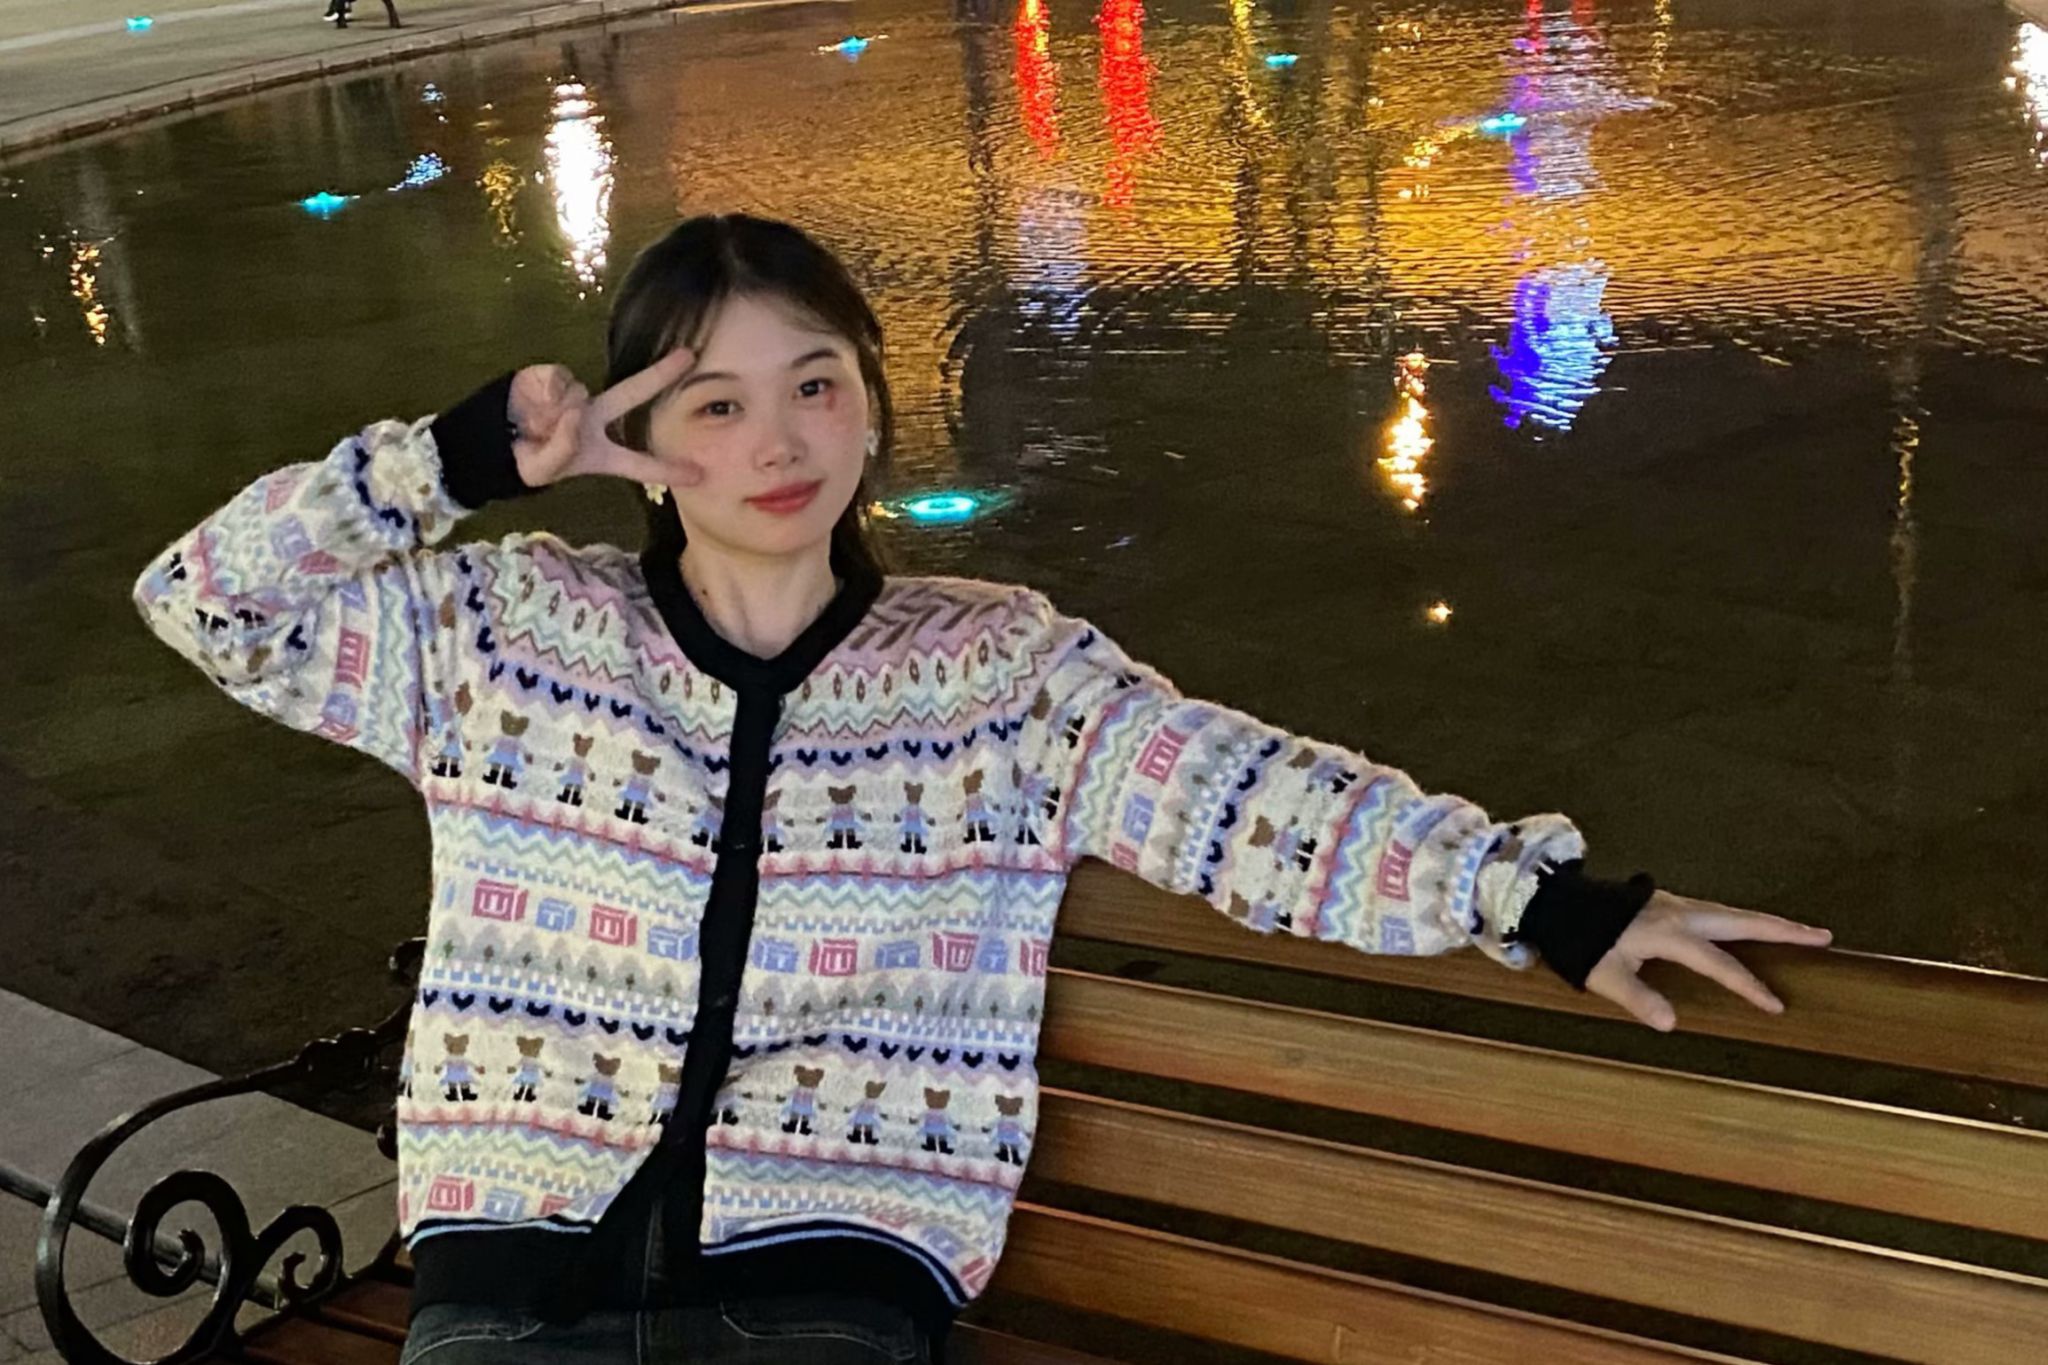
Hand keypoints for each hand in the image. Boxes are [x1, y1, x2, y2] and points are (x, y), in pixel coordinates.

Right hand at [507, 348, 702, 489]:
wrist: (495, 438)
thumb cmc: (528, 461)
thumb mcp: (542, 470)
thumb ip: (561, 450)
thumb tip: (574, 412)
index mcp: (602, 452)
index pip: (638, 463)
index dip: (666, 469)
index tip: (699, 474)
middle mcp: (596, 418)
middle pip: (632, 392)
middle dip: (660, 373)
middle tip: (690, 355)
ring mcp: (576, 395)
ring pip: (575, 397)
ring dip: (553, 414)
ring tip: (534, 428)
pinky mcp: (553, 377)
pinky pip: (555, 383)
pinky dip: (542, 397)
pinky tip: (531, 408)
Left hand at [1586, 890, 1832, 1031]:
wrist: (1559, 902)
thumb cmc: (1581, 940)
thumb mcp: (1604, 974)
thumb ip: (1637, 998)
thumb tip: (1670, 1023)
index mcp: (1670, 933)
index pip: (1719, 964)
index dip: (1748, 985)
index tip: (1777, 1005)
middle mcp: (1681, 914)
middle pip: (1742, 921)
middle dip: (1783, 930)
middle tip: (1824, 936)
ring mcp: (1676, 905)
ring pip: (1732, 913)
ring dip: (1766, 922)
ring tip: (1801, 932)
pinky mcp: (1669, 904)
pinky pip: (1717, 912)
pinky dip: (1742, 920)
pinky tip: (1748, 928)